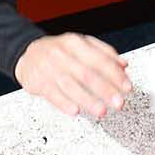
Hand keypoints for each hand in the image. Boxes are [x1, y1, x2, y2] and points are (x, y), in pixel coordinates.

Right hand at [15, 33, 131, 118]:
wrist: (27, 53)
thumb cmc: (58, 51)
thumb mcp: (80, 44)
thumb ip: (103, 52)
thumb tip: (123, 65)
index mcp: (74, 42)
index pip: (99, 59)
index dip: (115, 74)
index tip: (126, 86)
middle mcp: (62, 54)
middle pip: (87, 74)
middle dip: (105, 90)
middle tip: (119, 102)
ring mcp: (49, 68)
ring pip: (71, 86)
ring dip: (88, 100)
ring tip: (101, 111)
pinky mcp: (39, 82)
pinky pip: (53, 94)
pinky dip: (64, 103)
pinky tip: (75, 110)